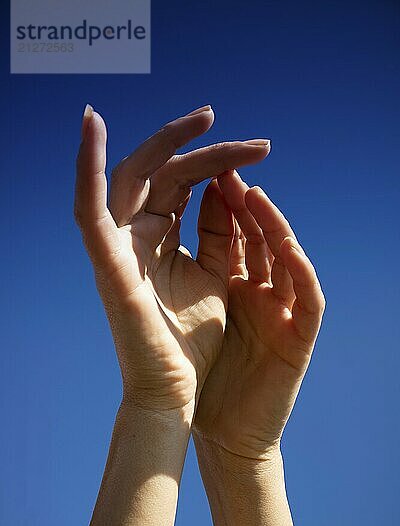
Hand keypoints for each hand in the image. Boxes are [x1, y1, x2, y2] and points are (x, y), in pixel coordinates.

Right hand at [74, 106, 269, 409]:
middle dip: (200, 148)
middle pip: (162, 174)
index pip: (181, 185)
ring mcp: (117, 248)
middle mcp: (134, 237)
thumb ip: (215, 233)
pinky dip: (84, 167)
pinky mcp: (106, 264)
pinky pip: (88, 208)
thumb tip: (221, 189)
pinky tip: (90, 125)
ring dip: (164, 144)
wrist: (177, 389)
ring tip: (204, 117)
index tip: (253, 148)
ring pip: (132, 178)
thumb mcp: (214, 275)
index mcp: (158, 239)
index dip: (212, 161)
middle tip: (233, 125)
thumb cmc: (192, 340)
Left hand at [194, 170, 324, 457]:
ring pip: (286, 260)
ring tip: (255, 194)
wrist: (221, 431)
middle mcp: (261, 293)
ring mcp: (282, 314)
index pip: (232, 231)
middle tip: (231, 167)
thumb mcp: (199, 309)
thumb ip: (203, 264)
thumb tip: (178, 216)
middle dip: (246, 202)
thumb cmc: (205, 375)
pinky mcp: (298, 341)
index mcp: (234, 285)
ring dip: (273, 227)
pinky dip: (301, 272)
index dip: (222, 200)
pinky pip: (308, 300)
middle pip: (259, 237)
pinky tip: (287, 247)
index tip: (206, 171)